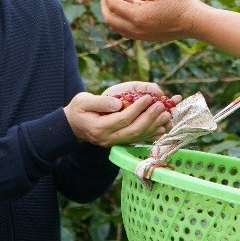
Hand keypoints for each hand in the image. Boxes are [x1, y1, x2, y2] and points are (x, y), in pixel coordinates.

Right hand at [63, 81, 180, 146]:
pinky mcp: (120, 142)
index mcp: (99, 128)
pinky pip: (139, 139)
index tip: (148, 98)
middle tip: (161, 105)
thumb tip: (119, 104)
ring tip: (167, 114)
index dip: (137, 109)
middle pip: (134, 130)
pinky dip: (152, 133)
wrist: (73, 125)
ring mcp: (115, 142)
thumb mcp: (83, 101)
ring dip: (154, 126)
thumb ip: (101, 102)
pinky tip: (163, 126)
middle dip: (149, 118)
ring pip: (138, 136)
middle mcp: (108, 139)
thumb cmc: (78, 110)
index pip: (122, 119)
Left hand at [101, 0, 203, 41]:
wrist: (197, 22)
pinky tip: (132, 6)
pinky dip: (123, 18)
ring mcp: (142, 36)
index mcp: (138, 18)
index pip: (113, 5)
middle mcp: (137, 30)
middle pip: (110, 19)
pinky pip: (127, 30)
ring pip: (117, 26)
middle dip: (106, 4)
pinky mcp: (148, 37)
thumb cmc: (180, 4)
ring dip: (114, 11)